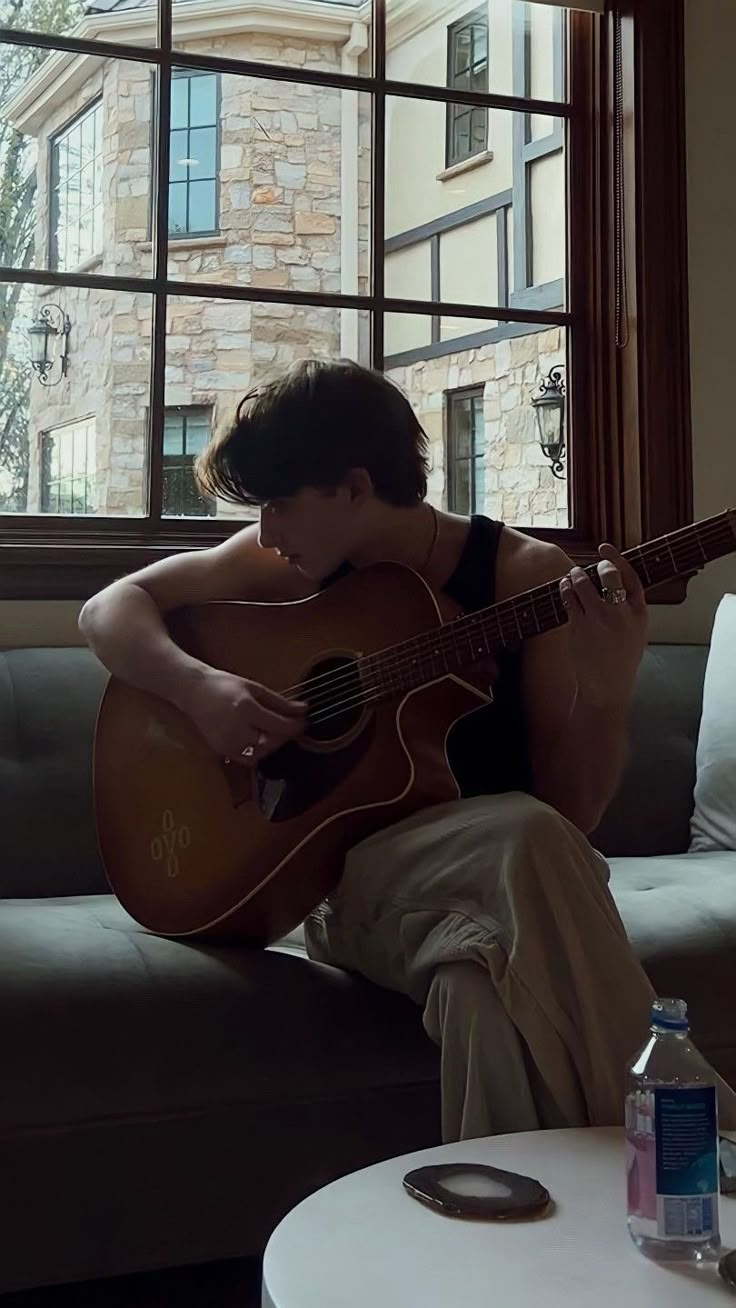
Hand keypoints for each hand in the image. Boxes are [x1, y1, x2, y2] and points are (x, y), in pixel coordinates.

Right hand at [187, 669, 306, 764]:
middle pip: (271, 742)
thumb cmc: (225, 685)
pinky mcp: (222, 751)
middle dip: (285, 735)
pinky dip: (258, 751)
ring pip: (261, 753)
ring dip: (273, 744)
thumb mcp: (255, 688)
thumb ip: (280, 702)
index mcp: (245, 709)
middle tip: (292, 725)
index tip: (305, 721)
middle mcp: (236, 730)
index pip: (279, 726)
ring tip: (276, 731)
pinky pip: (247, 758)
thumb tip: (303, 710)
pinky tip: (260, 738)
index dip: (295, 726)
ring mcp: (228, 743)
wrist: (194, 692)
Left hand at [559, 544, 647, 709]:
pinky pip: (569, 598)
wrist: (607, 687)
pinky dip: (565, 588)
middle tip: (589, 567)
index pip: (631, 577)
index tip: (606, 549)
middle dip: (598, 566)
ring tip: (572, 575)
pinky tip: (564, 586)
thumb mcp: (636, 633)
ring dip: (576, 575)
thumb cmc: (621, 660)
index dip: (618, 559)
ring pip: (584, 584)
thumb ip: (629, 610)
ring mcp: (599, 619)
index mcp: (639, 614)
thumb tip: (614, 586)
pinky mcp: (580, 626)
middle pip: (609, 576)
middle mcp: (620, 614)